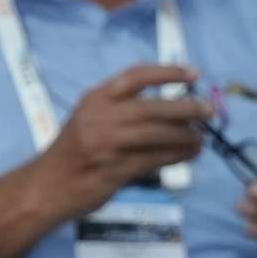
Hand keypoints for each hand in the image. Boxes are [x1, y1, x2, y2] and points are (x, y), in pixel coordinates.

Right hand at [37, 63, 210, 214]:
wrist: (48, 185)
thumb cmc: (73, 150)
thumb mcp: (90, 119)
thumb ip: (121, 110)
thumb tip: (172, 108)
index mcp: (95, 98)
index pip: (136, 76)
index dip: (168, 73)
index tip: (194, 74)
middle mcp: (100, 117)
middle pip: (152, 107)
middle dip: (186, 108)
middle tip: (208, 110)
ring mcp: (107, 144)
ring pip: (158, 135)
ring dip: (186, 136)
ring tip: (202, 138)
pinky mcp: (116, 169)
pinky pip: (155, 160)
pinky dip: (177, 156)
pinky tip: (190, 154)